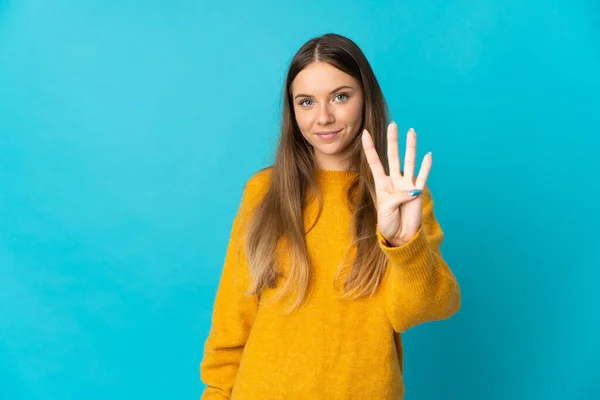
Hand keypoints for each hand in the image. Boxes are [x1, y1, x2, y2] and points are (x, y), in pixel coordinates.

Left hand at [361, 122, 431, 246]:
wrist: (399, 235)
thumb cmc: (388, 223)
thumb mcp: (385, 209)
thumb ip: (396, 197)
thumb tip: (412, 191)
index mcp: (381, 184)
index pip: (374, 162)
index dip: (370, 148)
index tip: (364, 133)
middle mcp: (394, 181)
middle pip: (393, 156)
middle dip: (393, 140)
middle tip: (393, 125)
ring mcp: (407, 185)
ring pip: (409, 161)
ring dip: (410, 147)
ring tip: (411, 132)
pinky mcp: (417, 193)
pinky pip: (422, 177)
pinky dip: (425, 166)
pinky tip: (428, 155)